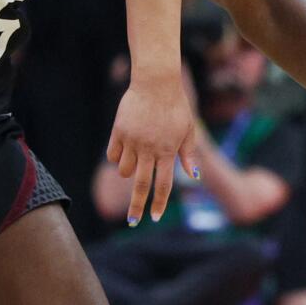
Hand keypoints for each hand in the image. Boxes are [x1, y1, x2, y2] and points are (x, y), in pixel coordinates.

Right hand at [106, 76, 199, 226]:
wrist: (156, 82)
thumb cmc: (176, 105)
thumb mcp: (188, 129)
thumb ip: (188, 154)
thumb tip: (193, 176)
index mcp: (168, 151)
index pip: (163, 184)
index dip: (158, 203)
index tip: (154, 217)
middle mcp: (149, 149)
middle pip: (141, 185)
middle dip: (136, 206)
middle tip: (132, 222)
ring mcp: (132, 141)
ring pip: (123, 170)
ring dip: (127, 173)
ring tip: (134, 161)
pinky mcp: (119, 131)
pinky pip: (113, 154)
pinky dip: (116, 157)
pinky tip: (122, 151)